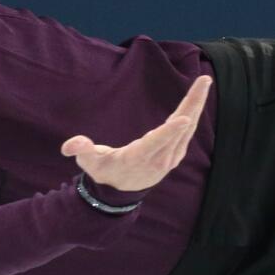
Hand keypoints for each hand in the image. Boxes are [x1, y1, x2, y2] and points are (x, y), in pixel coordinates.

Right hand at [60, 75, 212, 192]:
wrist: (120, 194)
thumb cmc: (103, 173)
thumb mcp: (89, 164)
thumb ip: (81, 152)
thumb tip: (70, 146)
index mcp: (139, 158)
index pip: (156, 143)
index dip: (170, 131)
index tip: (185, 118)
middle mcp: (159, 159)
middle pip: (180, 130)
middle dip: (192, 104)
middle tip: (204, 81)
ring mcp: (170, 158)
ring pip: (187, 129)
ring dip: (196, 104)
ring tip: (204, 82)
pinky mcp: (175, 154)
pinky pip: (187, 132)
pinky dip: (193, 113)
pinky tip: (197, 99)